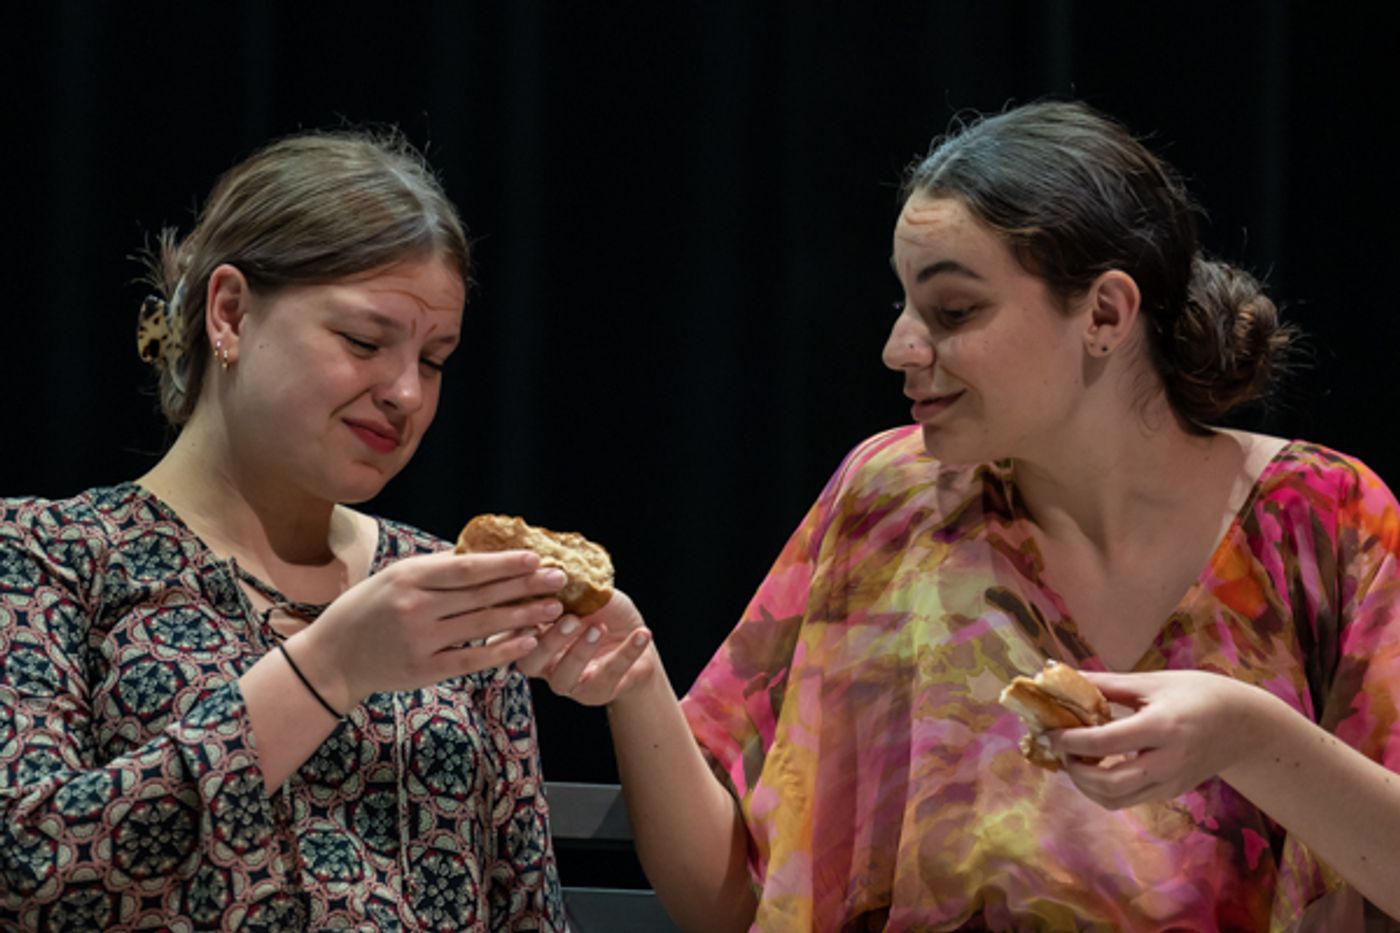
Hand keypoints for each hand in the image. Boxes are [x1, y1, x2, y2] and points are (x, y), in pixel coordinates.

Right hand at [292, 549, 566, 709]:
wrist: (333, 657)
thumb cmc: (368, 610)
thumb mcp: (394, 577)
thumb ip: (436, 568)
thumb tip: (484, 553)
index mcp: (409, 577)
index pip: (466, 569)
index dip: (504, 564)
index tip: (536, 558)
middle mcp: (415, 607)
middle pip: (481, 596)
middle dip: (525, 586)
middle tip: (560, 580)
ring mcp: (420, 641)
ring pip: (482, 626)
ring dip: (522, 617)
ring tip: (552, 609)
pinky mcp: (423, 670)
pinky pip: (471, 659)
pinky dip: (501, 651)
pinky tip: (527, 642)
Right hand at [515, 589, 657, 704]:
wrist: (638, 637)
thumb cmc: (605, 611)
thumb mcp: (587, 593)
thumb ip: (568, 586)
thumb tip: (552, 564)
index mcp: (533, 636)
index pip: (512, 633)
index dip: (516, 621)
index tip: (532, 602)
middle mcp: (544, 663)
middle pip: (529, 661)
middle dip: (548, 640)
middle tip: (569, 618)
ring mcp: (569, 681)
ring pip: (563, 677)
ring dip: (581, 651)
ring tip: (601, 627)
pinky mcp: (597, 692)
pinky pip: (608, 676)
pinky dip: (626, 653)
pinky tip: (640, 633)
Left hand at [1051, 669, 1273, 808]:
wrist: (1244, 724)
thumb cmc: (1197, 693)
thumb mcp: (1151, 681)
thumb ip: (1106, 684)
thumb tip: (1062, 675)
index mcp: (1162, 727)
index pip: (1105, 743)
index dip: (1071, 741)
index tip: (1050, 732)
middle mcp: (1168, 762)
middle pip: (1109, 782)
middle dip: (1075, 770)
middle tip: (1061, 749)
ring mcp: (1172, 782)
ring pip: (1117, 800)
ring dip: (1086, 786)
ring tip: (1074, 761)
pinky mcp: (1173, 792)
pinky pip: (1130, 800)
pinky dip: (1104, 790)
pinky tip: (1095, 768)